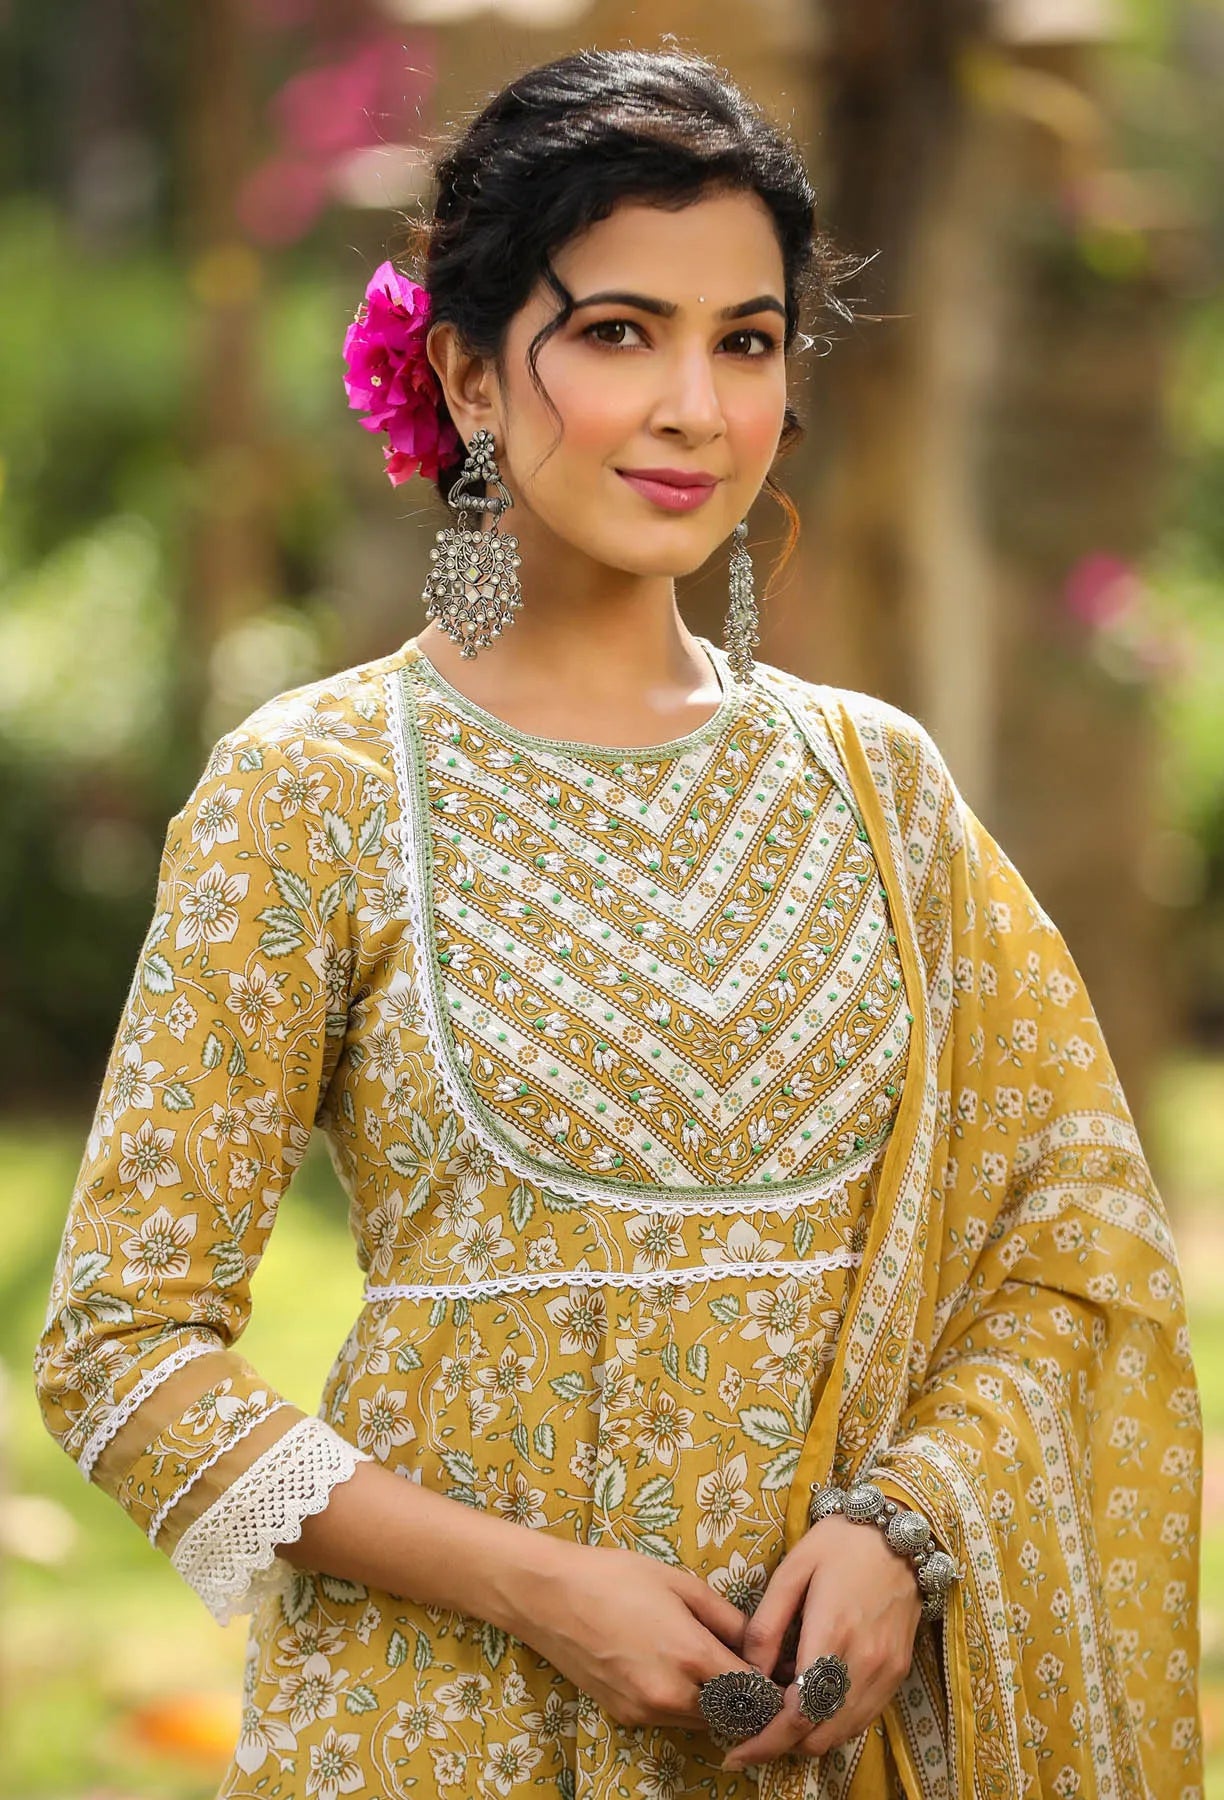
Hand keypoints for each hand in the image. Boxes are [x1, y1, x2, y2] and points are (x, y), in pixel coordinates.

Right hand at [512, 1539, 758, 1731]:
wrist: (549, 1596)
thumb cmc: (615, 1577)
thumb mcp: (678, 1582)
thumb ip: (725, 1616)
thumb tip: (755, 1642)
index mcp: (691, 1656)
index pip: (754, 1693)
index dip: (773, 1687)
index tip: (781, 1675)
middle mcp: (672, 1695)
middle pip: (731, 1716)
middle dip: (748, 1700)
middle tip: (754, 1673)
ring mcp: (646, 1711)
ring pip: (701, 1722)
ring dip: (717, 1704)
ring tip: (717, 1669)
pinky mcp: (625, 1717)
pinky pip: (670, 1718)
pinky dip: (684, 1704)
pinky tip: (676, 1671)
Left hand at [720, 1514, 922, 1770]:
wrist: (899, 1534)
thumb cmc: (840, 1544)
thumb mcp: (792, 1569)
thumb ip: (767, 1624)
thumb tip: (747, 1672)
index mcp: (832, 1634)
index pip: (798, 1713)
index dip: (766, 1742)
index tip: (737, 1752)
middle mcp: (864, 1663)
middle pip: (819, 1735)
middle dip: (782, 1743)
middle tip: (753, 1729)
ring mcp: (886, 1673)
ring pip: (841, 1734)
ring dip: (807, 1736)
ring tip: (779, 1712)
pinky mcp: (897, 1673)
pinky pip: (861, 1718)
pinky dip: (832, 1723)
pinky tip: (812, 1698)